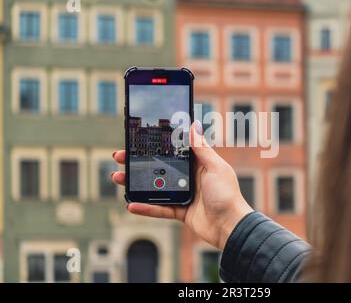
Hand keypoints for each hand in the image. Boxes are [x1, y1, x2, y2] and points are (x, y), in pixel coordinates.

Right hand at [111, 121, 252, 249]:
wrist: (231, 226)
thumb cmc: (227, 194)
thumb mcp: (215, 167)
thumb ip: (202, 149)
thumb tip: (193, 126)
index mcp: (198, 164)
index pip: (173, 151)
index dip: (156, 145)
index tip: (139, 139)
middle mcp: (189, 178)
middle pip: (159, 168)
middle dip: (138, 163)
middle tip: (120, 157)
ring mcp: (184, 195)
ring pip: (155, 187)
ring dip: (136, 184)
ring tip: (118, 178)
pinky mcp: (180, 212)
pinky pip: (159, 209)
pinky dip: (145, 208)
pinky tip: (131, 204)